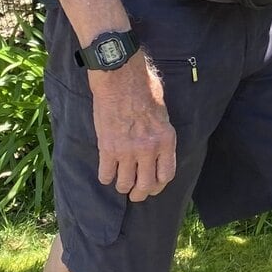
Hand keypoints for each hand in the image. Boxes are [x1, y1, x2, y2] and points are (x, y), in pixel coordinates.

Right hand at [89, 58, 176, 202]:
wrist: (119, 77)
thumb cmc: (143, 88)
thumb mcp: (163, 113)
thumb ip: (160, 135)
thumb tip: (157, 150)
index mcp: (165, 140)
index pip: (166, 175)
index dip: (158, 185)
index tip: (152, 185)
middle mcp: (148, 149)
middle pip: (146, 186)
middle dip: (140, 194)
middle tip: (135, 194)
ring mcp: (127, 151)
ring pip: (124, 184)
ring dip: (122, 186)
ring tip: (120, 183)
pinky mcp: (107, 148)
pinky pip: (106, 174)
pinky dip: (106, 176)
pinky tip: (106, 172)